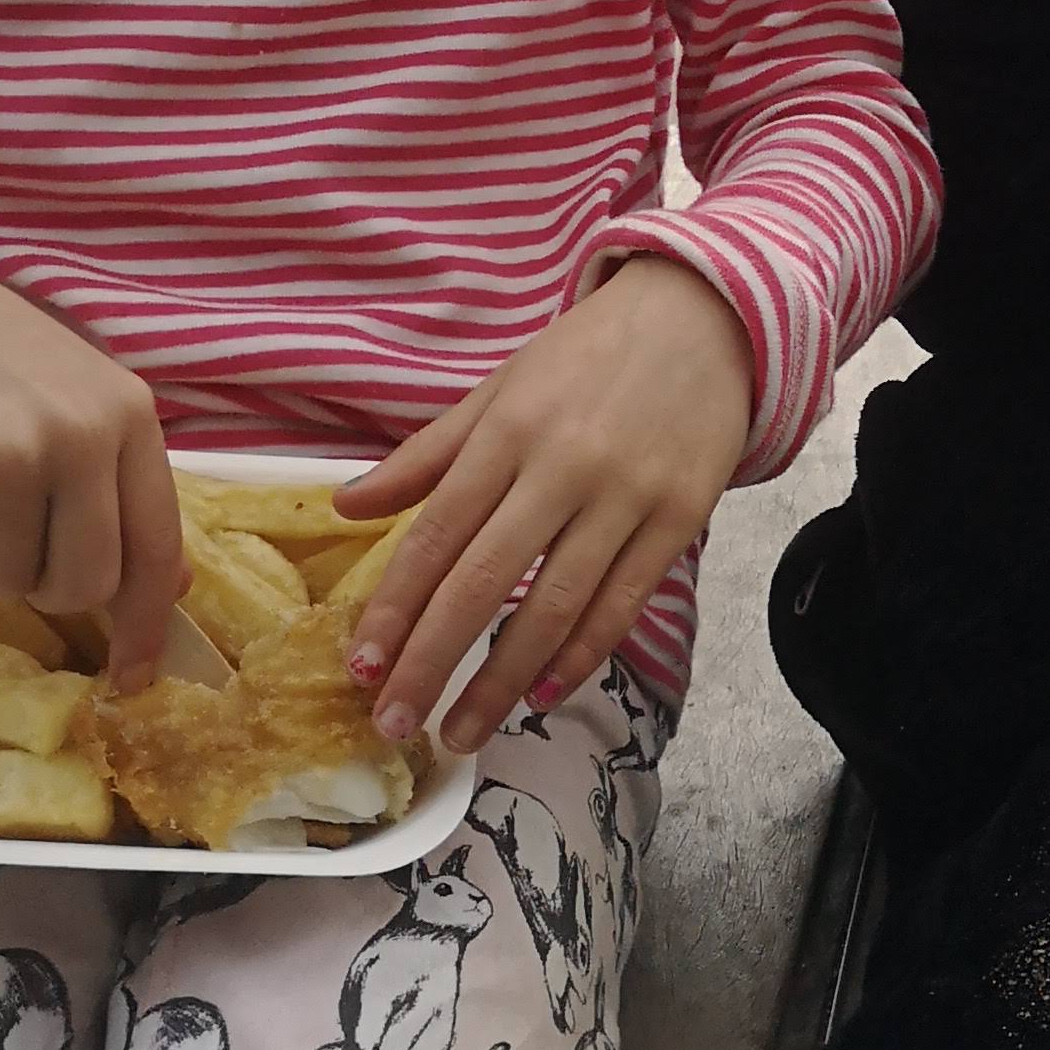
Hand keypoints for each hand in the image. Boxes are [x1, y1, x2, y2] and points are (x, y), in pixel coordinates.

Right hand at [0, 235, 184, 683]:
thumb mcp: (78, 397)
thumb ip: (122, 481)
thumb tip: (170, 584)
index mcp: (127, 415)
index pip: (155, 548)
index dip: (145, 624)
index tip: (133, 676)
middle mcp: (78, 436)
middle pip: (82, 585)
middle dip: (45, 586)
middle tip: (11, 535)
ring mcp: (8, 455)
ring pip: (7, 580)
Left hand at [337, 256, 754, 751]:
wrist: (705, 315)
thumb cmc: (589, 355)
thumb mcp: (500, 388)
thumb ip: (426, 454)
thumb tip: (345, 503)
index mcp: (507, 432)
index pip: (436, 536)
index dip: (395, 608)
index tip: (361, 667)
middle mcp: (562, 467)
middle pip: (484, 583)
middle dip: (433, 663)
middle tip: (396, 725)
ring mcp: (626, 496)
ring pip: (554, 608)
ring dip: (501, 682)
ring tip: (462, 733)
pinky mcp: (680, 517)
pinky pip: (623, 602)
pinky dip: (581, 656)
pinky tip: (542, 693)